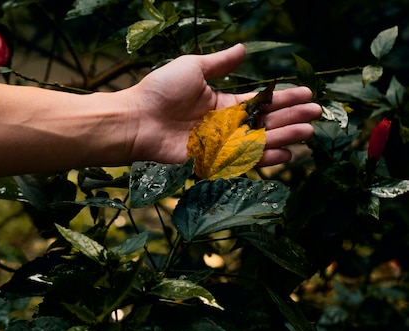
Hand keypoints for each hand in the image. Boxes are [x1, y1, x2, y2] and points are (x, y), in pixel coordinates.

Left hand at [124, 44, 321, 166]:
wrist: (137, 118)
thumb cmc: (160, 91)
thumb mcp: (192, 68)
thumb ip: (220, 63)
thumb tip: (243, 48)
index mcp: (222, 104)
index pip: (260, 102)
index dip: (283, 97)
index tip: (306, 93)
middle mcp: (224, 125)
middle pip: (265, 122)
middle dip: (291, 117)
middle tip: (315, 114)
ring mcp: (219, 144)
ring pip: (259, 141)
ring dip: (284, 137)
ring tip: (307, 133)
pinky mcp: (211, 161)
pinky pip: (242, 160)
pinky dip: (264, 158)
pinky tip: (284, 154)